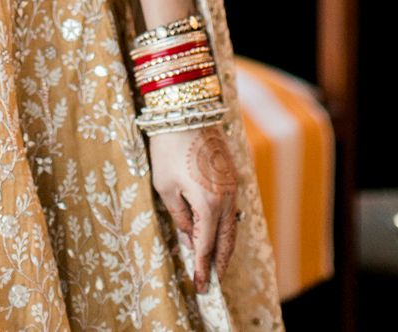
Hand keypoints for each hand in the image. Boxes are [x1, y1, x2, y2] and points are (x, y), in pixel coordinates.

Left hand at [148, 123, 239, 293]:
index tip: (201, 286)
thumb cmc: (168, 147)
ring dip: (225, 245)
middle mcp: (226, 198)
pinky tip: (218, 231)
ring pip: (232, 225)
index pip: (206, 246)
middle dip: (219, 263)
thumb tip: (188, 237)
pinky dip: (226, 225)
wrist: (186, 111)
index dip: (203, 268)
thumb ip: (179, 215)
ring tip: (217, 262)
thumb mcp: (165, 185)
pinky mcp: (232, 174)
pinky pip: (232, 208)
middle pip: (226, 240)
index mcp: (208, 204)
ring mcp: (232, 185)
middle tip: (212, 282)